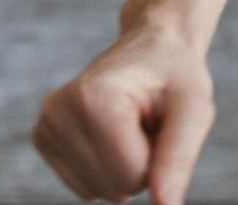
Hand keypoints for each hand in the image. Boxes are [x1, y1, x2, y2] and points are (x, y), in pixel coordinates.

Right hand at [31, 23, 215, 204]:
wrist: (152, 48)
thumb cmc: (176, 77)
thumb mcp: (195, 108)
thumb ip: (179, 158)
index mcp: (94, 99)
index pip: (132, 177)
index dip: (158, 157)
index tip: (160, 119)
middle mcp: (57, 113)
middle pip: (113, 188)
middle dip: (142, 163)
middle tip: (148, 122)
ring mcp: (45, 126)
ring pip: (98, 191)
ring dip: (125, 165)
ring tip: (132, 124)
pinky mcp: (42, 138)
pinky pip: (84, 186)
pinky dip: (105, 167)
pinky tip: (112, 132)